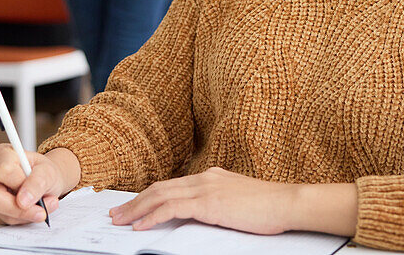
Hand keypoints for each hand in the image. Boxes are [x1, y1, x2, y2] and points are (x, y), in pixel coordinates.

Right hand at [0, 145, 77, 224]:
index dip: (20, 186)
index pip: (4, 171)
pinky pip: (0, 218)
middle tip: (41, 212)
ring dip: (23, 215)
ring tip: (40, 206)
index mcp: (1, 154)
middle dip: (21, 210)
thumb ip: (38, 182)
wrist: (41, 179)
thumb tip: (24, 201)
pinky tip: (28, 209)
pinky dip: (18, 218)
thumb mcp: (48, 171)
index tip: (37, 197)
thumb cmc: (42, 171)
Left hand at [109, 167, 301, 234]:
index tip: (133, 206)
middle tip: (116, 214)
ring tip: (120, 221)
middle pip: (160, 188)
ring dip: (137, 209)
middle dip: (135, 202)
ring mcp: (206, 188)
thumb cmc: (269, 206)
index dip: (149, 195)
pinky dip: (153, 216)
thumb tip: (201, 215)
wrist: (287, 202)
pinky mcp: (209, 203)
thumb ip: (217, 203)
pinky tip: (141, 226)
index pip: (171, 185)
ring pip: (161, 196)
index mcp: (210, 176)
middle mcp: (204, 177)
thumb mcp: (237, 200)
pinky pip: (172, 208)